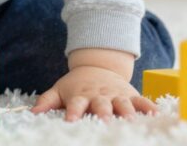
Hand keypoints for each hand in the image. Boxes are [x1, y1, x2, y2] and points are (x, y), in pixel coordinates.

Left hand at [30, 65, 156, 121]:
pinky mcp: (130, 95)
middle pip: (101, 104)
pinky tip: (156, 115)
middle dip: (103, 113)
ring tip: (131, 120)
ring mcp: (116, 94)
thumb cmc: (77, 84)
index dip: (73, 112)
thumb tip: (31, 113)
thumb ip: (47, 101)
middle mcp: (99, 95)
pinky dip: (149, 107)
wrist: (98, 66)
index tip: (71, 120)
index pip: (75, 104)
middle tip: (105, 120)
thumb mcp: (59, 89)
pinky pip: (141, 101)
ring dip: (127, 111)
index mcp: (81, 95)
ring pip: (122, 103)